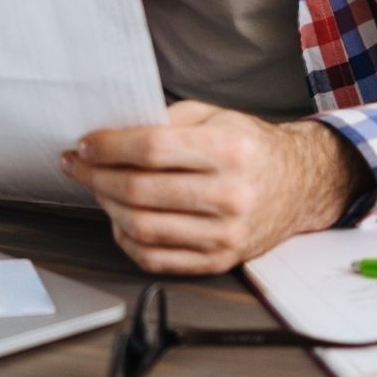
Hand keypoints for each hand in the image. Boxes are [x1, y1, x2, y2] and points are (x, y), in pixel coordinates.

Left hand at [60, 102, 370, 273]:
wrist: (298, 186)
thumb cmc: (250, 148)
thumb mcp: (214, 116)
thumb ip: (164, 120)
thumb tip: (110, 133)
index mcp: (230, 151)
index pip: (151, 149)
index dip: (107, 147)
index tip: (84, 144)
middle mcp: (231, 196)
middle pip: (140, 190)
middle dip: (96, 175)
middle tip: (78, 164)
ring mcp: (226, 235)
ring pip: (141, 227)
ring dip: (106, 205)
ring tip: (97, 187)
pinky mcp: (220, 260)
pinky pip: (156, 258)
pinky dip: (126, 240)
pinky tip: (119, 219)